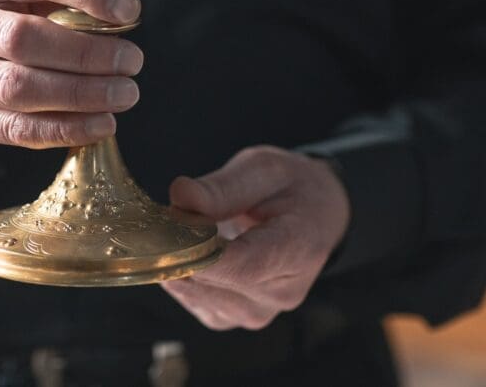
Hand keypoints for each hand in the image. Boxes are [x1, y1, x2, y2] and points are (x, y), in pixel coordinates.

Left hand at [161, 146, 349, 329]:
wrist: (316, 216)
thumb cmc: (292, 188)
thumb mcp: (265, 169)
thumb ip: (223, 187)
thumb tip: (180, 196)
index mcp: (297, 252)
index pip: (240, 266)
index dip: (196, 248)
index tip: (169, 221)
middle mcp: (278, 293)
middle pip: (209, 281)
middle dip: (178, 246)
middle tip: (171, 213)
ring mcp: (255, 311)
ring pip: (193, 291)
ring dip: (177, 259)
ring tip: (188, 226)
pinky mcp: (233, 317)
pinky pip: (191, 298)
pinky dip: (181, 272)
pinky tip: (194, 248)